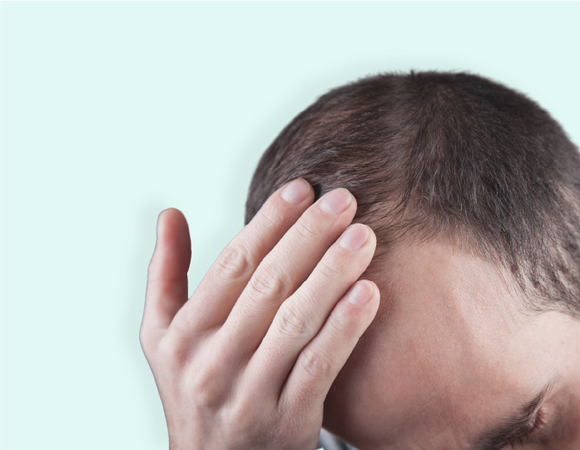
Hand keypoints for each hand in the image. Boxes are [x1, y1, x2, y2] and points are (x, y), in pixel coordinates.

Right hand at [140, 179, 379, 449]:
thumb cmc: (194, 387)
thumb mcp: (163, 336)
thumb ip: (165, 274)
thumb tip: (170, 214)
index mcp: (181, 335)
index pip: (231, 265)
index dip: (268, 222)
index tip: (302, 188)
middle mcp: (211, 363)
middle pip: (267, 286)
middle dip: (309, 237)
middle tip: (344, 200)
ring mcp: (249, 394)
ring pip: (296, 323)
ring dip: (332, 274)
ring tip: (363, 236)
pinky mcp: (287, 422)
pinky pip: (319, 367)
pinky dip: (345, 328)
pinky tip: (369, 293)